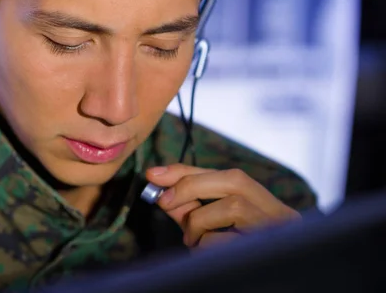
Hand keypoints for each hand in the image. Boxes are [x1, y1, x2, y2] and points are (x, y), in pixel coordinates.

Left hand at [145, 164, 301, 249]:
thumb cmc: (232, 263)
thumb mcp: (210, 230)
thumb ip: (191, 210)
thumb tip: (162, 192)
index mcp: (266, 206)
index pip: (227, 175)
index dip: (188, 171)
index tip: (154, 174)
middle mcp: (280, 215)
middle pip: (235, 179)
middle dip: (191, 185)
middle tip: (163, 200)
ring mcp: (279, 233)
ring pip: (233, 206)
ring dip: (199, 221)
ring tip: (191, 240)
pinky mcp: (267, 253)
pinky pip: (228, 240)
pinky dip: (206, 244)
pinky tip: (203, 254)